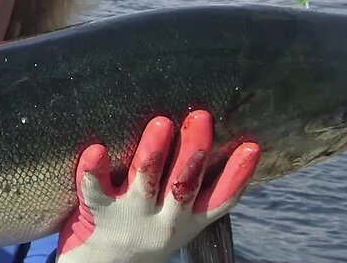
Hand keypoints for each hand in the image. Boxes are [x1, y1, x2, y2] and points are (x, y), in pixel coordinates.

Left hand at [55, 110, 259, 262]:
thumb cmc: (139, 228)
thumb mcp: (173, 217)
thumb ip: (188, 186)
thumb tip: (208, 134)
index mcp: (187, 219)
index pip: (220, 198)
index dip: (238, 174)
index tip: (252, 147)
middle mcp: (163, 220)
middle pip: (184, 184)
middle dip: (194, 150)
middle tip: (201, 117)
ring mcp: (130, 216)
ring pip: (146, 181)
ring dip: (154, 152)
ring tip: (160, 123)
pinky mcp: (98, 212)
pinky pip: (95, 189)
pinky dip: (94, 170)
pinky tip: (95, 150)